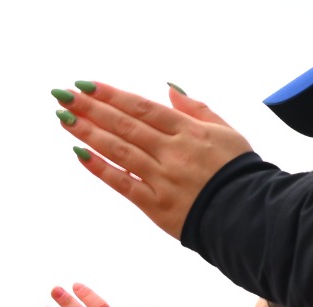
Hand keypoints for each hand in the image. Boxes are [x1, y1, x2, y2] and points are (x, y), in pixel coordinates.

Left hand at [57, 82, 252, 239]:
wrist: (248, 215)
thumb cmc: (238, 172)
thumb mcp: (225, 132)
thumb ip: (197, 109)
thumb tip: (169, 89)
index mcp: (188, 131)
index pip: (142, 108)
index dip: (112, 95)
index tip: (87, 85)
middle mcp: (172, 151)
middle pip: (125, 125)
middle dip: (92, 108)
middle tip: (65, 96)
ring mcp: (162, 178)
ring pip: (119, 150)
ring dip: (89, 133)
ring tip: (65, 118)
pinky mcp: (155, 205)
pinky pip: (123, 184)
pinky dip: (101, 168)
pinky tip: (80, 154)